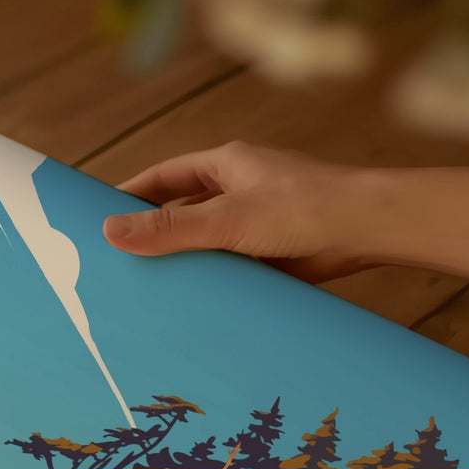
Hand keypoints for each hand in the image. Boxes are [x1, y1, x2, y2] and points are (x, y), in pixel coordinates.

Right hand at [102, 141, 373, 281]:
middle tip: (115, 260)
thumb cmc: (304, 208)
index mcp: (227, 165)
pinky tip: (189, 302)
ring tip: (145, 288)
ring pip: (204, 242)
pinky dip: (210, 281)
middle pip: (182, 210)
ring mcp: (256, 222)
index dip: (131, 194)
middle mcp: (240, 189)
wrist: (369, 230)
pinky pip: (228, 266)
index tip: (99, 216)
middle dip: (152, 233)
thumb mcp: (225, 218)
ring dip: (182, 261)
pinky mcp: (271, 252)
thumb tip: (109, 231)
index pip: (164, 177)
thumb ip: (169, 228)